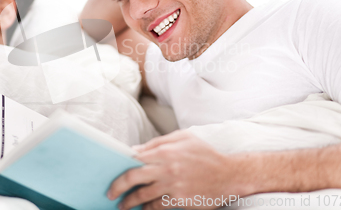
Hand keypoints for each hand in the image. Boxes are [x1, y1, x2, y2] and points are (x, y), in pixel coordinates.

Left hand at [108, 130, 247, 209]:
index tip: (114, 171)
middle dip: (118, 186)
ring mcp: (173, 186)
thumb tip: (136, 150)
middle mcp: (167, 168)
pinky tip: (143, 208)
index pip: (135, 157)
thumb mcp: (184, 138)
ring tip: (123, 205)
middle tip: (111, 192)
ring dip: (129, 202)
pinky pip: (157, 206)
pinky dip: (147, 208)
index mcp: (166, 150)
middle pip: (133, 177)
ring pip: (142, 195)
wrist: (229, 175)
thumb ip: (158, 143)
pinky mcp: (179, 200)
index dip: (122, 165)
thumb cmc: (206, 154)